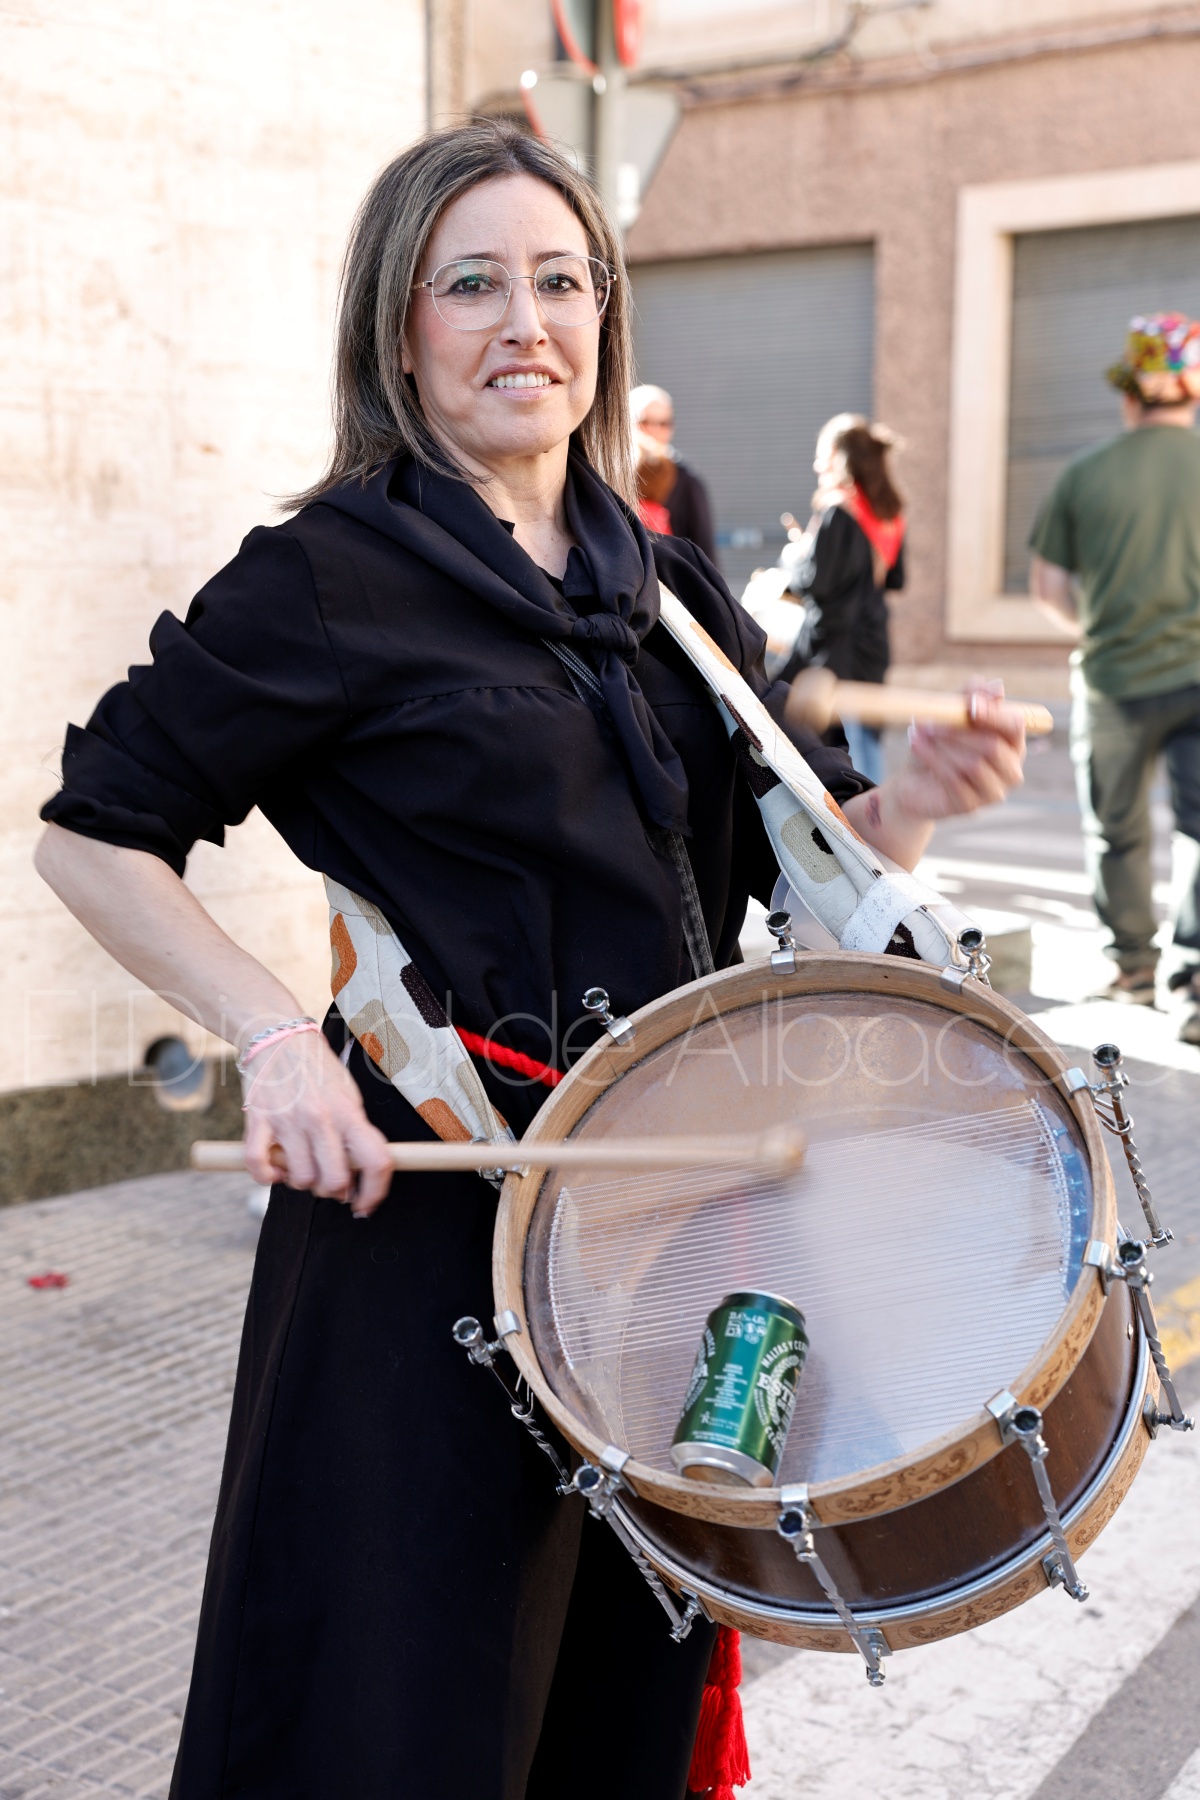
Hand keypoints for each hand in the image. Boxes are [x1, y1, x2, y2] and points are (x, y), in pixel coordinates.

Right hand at [241, 1030, 393, 1216]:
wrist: (280, 1037)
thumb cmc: (318, 1071)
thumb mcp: (349, 1095)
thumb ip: (354, 1132)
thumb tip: (359, 1174)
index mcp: (349, 1112)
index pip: (376, 1162)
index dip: (375, 1193)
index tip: (365, 1205)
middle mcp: (321, 1118)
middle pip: (334, 1181)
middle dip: (333, 1191)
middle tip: (328, 1181)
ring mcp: (288, 1120)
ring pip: (300, 1179)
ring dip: (300, 1181)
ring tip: (300, 1165)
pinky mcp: (258, 1120)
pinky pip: (259, 1166)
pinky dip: (266, 1177)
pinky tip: (274, 1169)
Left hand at [888, 682, 1026, 824]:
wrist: (914, 782)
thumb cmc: (939, 746)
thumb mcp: (950, 718)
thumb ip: (970, 700)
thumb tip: (996, 686)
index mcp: (1012, 743)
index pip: (1015, 726)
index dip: (994, 714)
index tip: (970, 705)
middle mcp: (1011, 770)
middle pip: (992, 746)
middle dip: (958, 731)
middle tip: (929, 720)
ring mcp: (993, 792)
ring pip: (973, 764)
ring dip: (942, 745)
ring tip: (918, 731)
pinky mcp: (971, 806)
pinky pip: (954, 780)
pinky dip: (932, 759)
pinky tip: (916, 745)